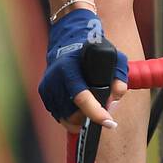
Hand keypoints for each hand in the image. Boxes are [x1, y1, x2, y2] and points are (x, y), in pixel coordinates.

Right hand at [38, 8, 128, 133]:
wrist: (67, 39)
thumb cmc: (91, 49)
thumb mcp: (113, 57)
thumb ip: (119, 79)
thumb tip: (113, 103)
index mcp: (69, 68)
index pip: (82, 97)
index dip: (96, 113)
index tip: (109, 122)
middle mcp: (55, 78)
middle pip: (72, 112)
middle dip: (89, 117)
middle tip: (101, 114)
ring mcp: (47, 86)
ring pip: (64, 116)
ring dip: (79, 119)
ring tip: (90, 112)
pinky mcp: (43, 92)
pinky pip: (56, 113)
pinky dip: (68, 116)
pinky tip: (78, 110)